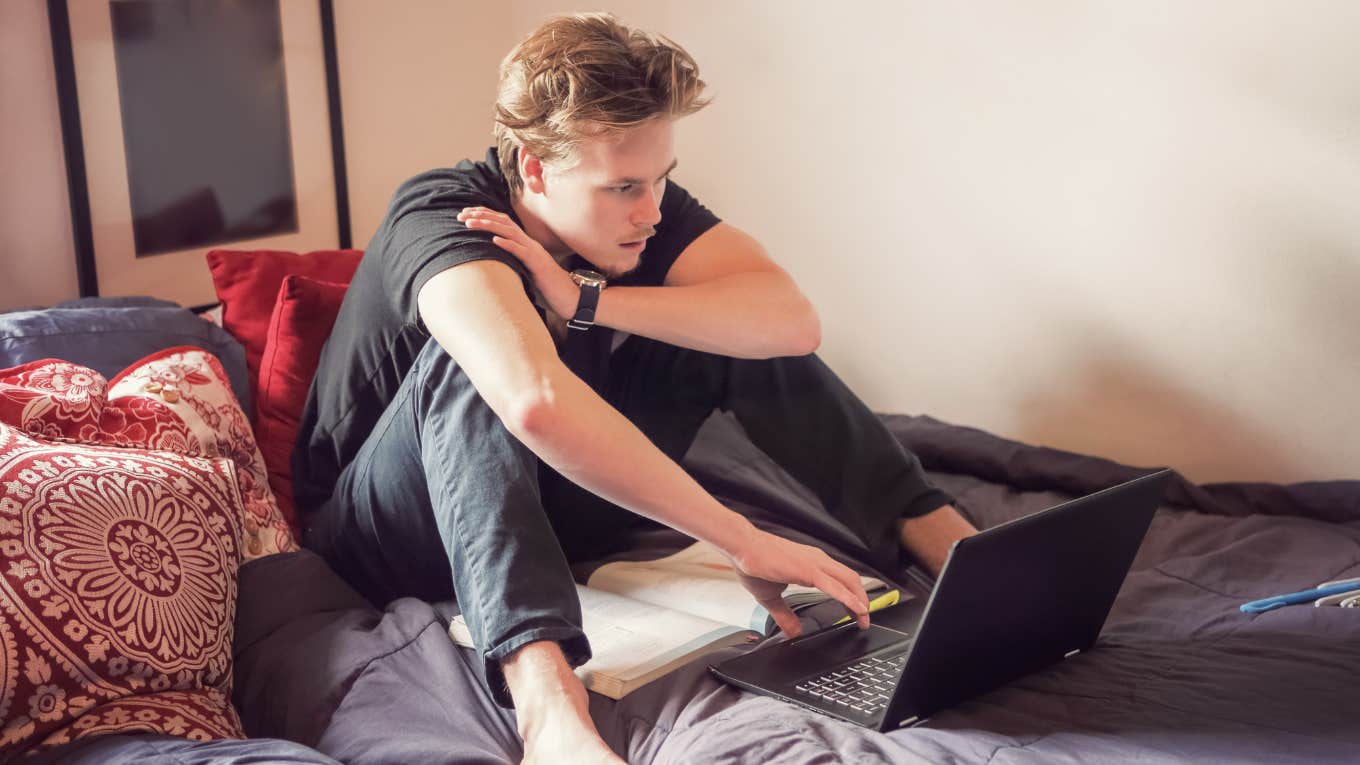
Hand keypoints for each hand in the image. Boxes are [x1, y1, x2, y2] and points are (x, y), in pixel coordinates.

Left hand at [457, 206, 579, 317]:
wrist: (570, 298)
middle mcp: (530, 244)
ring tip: (470, 223)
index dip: (484, 215)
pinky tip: (494, 240)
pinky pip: (522, 252)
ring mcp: (535, 253)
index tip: (466, 214)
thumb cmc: (548, 289)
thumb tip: (492, 265)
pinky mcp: (539, 265)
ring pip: (510, 232)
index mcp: (525, 244)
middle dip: (481, 215)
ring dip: (488, 225)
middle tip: (461, 215)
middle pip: (503, 222)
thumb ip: (512, 264)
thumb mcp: (526, 272)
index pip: (503, 223)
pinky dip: (508, 244)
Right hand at [727, 528, 870, 637]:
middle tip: (865, 619)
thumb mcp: (771, 597)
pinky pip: (835, 585)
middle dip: (862, 599)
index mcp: (811, 564)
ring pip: (848, 580)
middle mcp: (817, 560)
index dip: (851, 596)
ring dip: (859, 600)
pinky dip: (849, 597)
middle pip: (851, 579)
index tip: (856, 612)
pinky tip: (857, 608)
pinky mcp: (808, 570)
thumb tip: (793, 632)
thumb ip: (784, 615)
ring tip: (864, 617)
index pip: (840, 579)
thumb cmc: (754, 563)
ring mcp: (815, 564)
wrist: (742, 547)